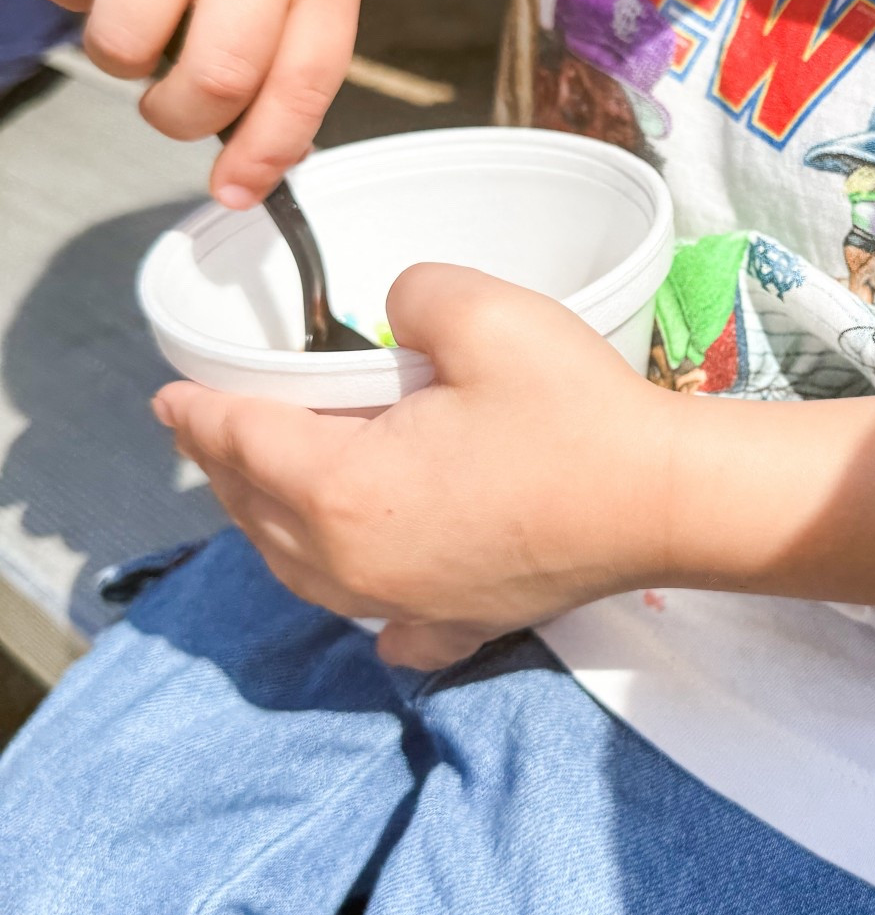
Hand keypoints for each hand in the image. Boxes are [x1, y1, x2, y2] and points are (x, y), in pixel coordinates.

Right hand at [28, 0, 367, 204]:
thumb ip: (293, 59)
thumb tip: (246, 169)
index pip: (300, 87)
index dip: (263, 154)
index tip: (233, 191)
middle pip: (212, 79)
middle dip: (177, 118)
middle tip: (170, 102)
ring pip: (122, 44)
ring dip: (122, 56)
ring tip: (145, 11)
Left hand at [151, 265, 677, 668]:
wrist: (666, 500)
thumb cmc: (577, 411)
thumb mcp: (484, 312)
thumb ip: (411, 292)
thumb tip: (394, 312)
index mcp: (343, 489)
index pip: (241, 442)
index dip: (198, 414)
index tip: (169, 396)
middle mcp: (355, 563)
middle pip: (256, 512)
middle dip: (223, 467)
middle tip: (211, 429)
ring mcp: (405, 602)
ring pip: (301, 570)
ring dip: (270, 525)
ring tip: (266, 488)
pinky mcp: (458, 619)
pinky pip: (381, 622)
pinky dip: (355, 599)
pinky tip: (363, 596)